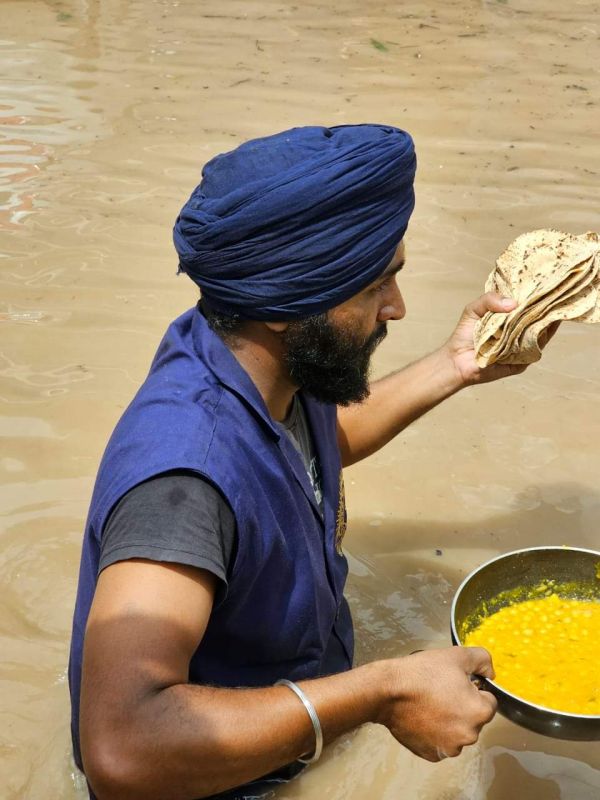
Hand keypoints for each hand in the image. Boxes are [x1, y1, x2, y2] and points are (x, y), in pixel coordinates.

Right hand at [377, 647, 497, 761]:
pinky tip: (422, 716)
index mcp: (480, 712)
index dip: (473, 689)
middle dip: (462, 706)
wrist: (388, 691)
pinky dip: (435, 732)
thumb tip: (490, 672)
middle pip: (474, 718)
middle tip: (441, 691)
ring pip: (457, 731)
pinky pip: (441, 742)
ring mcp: (450, 748)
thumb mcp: (457, 655)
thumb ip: (482, 660)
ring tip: (429, 703)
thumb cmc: (422, 673)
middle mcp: (469, 735)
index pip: (489, 700)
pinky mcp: (432, 754)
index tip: (455, 683)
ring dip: (450, 721)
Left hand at [443, 292, 558, 386]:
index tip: (549, 282)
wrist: (456, 360)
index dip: (537, 295)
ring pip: (541, 334)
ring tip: (555, 307)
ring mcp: (521, 347)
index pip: (528, 306)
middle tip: (558, 293)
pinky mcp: (520, 363)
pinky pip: (533, 351)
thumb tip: (513, 303)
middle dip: (548, 307)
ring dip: (548, 322)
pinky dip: (539, 340)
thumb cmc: (464, 334)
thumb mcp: (474, 309)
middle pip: (539, 319)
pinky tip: (544, 329)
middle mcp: (519, 332)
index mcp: (510, 318)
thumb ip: (489, 300)